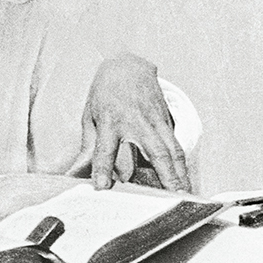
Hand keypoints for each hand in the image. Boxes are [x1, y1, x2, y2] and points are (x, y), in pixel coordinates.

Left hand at [79, 53, 190, 191]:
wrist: (127, 65)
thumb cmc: (106, 92)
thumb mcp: (90, 115)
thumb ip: (88, 147)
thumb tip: (76, 173)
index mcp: (111, 120)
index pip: (106, 148)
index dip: (103, 168)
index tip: (103, 187)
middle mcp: (137, 121)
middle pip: (155, 151)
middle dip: (166, 175)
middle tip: (173, 197)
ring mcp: (155, 120)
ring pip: (173, 150)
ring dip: (180, 173)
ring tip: (185, 194)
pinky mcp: (166, 120)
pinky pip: (175, 145)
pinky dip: (181, 163)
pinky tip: (184, 179)